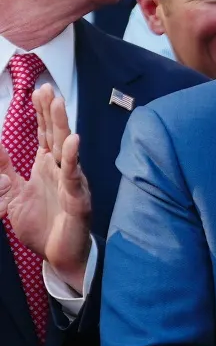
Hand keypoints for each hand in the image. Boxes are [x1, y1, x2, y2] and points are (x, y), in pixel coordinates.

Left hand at [0, 85, 90, 289]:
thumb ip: (3, 171)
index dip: (41, 113)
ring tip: (59, 104)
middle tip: (47, 87)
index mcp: (47, 167)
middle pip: (56, 135)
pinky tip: (73, 142)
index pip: (44, 134)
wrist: (59, 257)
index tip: (38, 91)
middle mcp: (61, 170)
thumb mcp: (12, 195)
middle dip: (51, 111)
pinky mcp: (77, 199)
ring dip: (63, 126)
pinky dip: (74, 159)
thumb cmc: (42, 226)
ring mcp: (71, 183)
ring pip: (67, 149)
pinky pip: (75, 176)